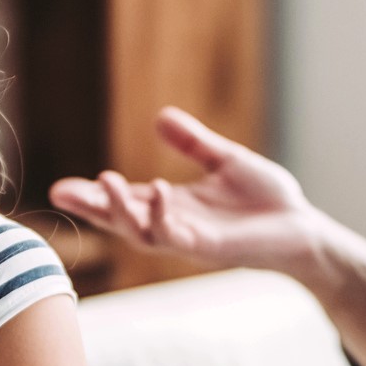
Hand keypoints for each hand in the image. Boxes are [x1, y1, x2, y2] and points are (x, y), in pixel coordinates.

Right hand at [48, 107, 323, 270]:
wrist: (303, 228)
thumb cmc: (268, 200)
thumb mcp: (227, 161)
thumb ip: (193, 142)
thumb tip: (160, 116)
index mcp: (175, 206)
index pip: (127, 201)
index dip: (96, 195)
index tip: (62, 186)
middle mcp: (177, 226)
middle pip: (123, 221)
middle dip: (94, 208)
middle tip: (62, 191)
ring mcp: (191, 241)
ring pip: (143, 232)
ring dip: (122, 210)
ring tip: (106, 182)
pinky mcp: (212, 249)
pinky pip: (178, 236)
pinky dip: (163, 214)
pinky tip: (157, 188)